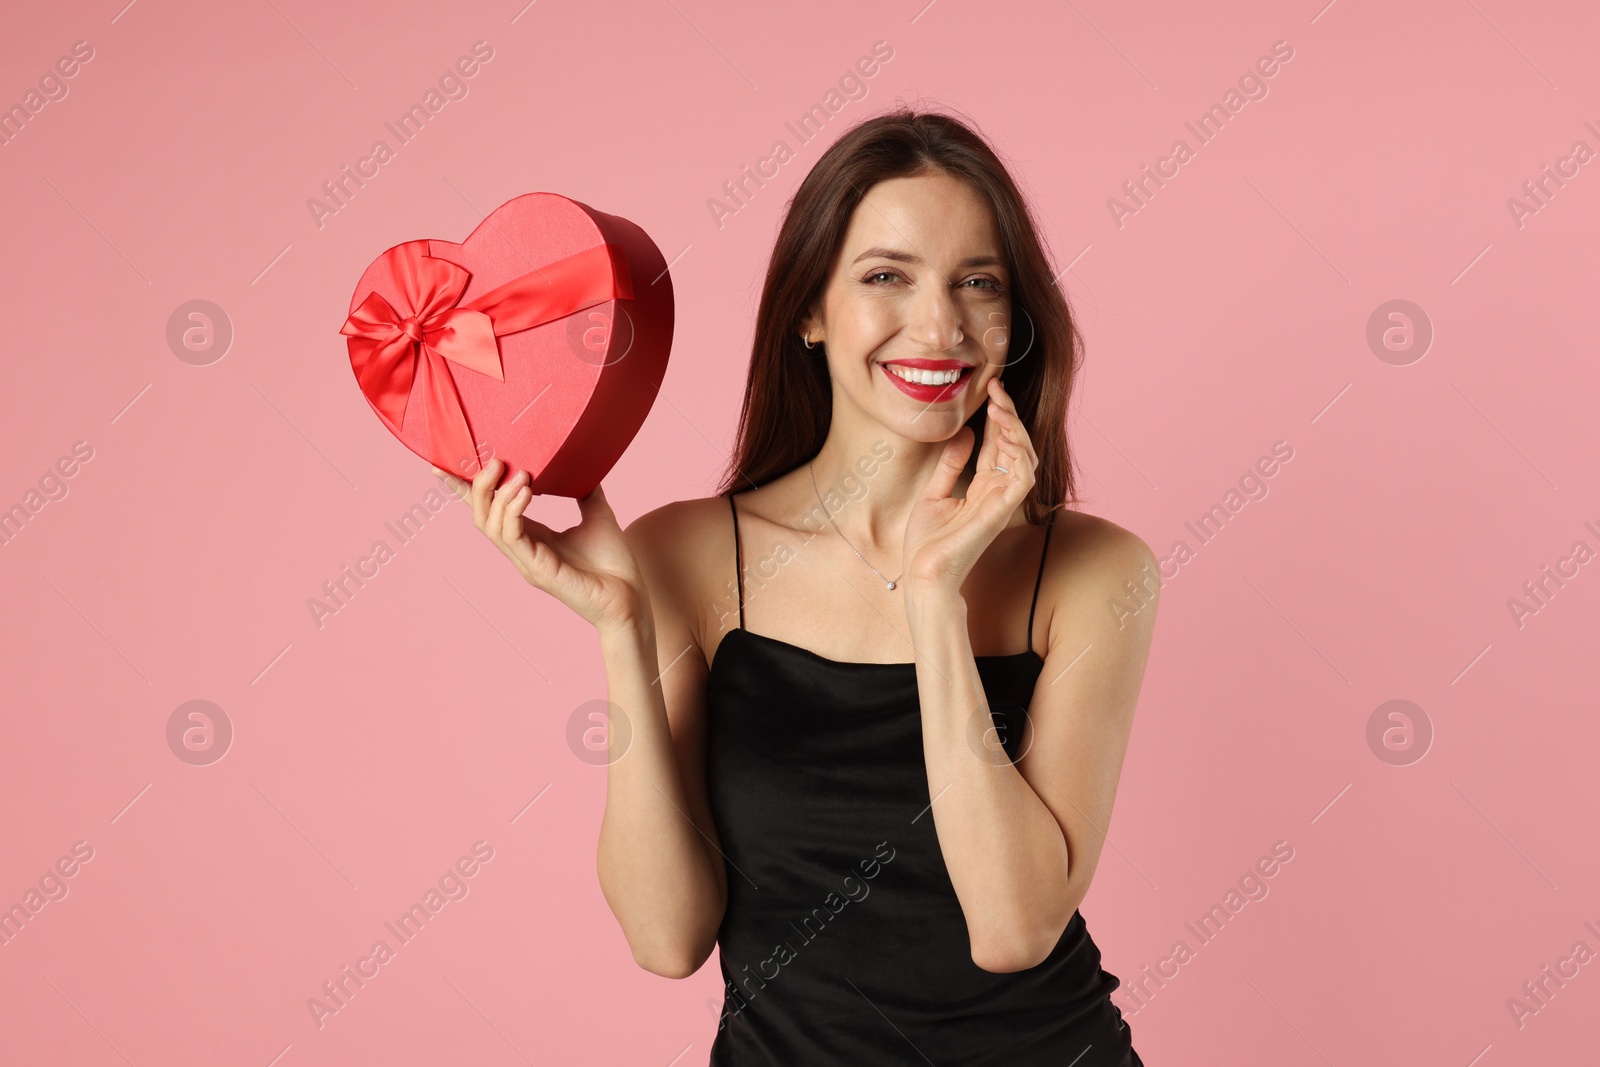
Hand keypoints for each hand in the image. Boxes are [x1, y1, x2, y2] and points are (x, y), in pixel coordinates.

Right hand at [433, 458, 649, 631]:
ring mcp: (527, 562)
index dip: (464, 490)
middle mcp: (522, 550)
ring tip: (519, 473)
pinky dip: (514, 510)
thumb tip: (582, 461)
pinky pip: (513, 536)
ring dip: (499, 495)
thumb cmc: (614, 563)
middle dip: (479, 486)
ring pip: (491, 526)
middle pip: (481, 516)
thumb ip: (584, 490)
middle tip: (495, 460)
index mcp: (531, 537)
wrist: (632, 597)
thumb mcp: (597, 515)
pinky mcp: (538, 570)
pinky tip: (526, 491)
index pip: (489, 511)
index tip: (444, 464)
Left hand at [902, 376, 1038, 594]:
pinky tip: (1003, 436)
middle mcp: (997, 493)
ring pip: (1026, 457)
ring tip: (1000, 406)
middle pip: (1015, 446)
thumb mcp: (934, 493)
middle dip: (1009, 414)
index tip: (990, 388)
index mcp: (983, 488)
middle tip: (996, 387)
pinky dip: (1019, 454)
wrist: (923, 574)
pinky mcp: (1001, 512)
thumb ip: (951, 465)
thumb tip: (965, 432)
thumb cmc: (927, 543)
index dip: (997, 416)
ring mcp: (1002, 502)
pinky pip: (1023, 478)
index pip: (997, 444)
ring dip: (1015, 428)